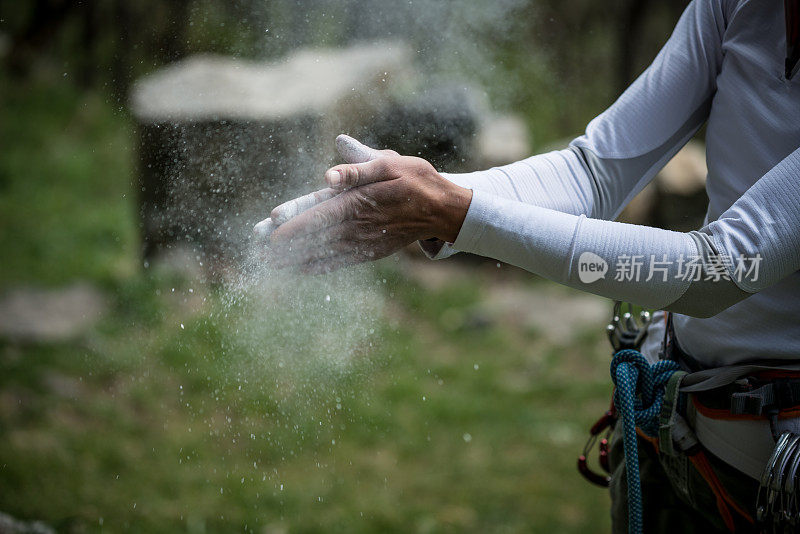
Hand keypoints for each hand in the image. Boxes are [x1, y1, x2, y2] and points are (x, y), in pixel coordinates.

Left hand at [267, 139, 471, 273]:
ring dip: (298, 260)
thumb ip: (358, 168)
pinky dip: (321, 267)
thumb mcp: (389, 163)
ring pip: (326, 252)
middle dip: (287, 246)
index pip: (321, 214)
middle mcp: (360, 225)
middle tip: (260, 255)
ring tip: (271, 266)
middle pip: (317, 237)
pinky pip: (342, 261)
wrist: (443, 208)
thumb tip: (329, 175)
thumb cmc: (414, 178)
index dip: (296, 224)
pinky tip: (302, 271)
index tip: (271, 231)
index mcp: (361, 201)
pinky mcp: (372, 250)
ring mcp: (366, 241)